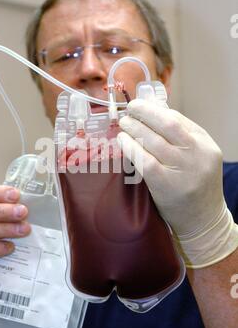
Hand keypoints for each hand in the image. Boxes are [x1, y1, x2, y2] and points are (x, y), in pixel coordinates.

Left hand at [118, 100, 237, 267]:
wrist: (203, 221)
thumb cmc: (195, 186)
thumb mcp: (197, 158)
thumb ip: (180, 137)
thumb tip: (153, 112)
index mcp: (206, 145)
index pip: (178, 119)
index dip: (155, 110)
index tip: (140, 106)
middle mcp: (197, 155)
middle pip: (167, 125)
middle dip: (145, 113)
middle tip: (129, 110)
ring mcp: (183, 171)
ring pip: (154, 140)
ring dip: (134, 128)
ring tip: (123, 124)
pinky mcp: (167, 185)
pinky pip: (145, 160)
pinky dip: (131, 147)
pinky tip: (122, 141)